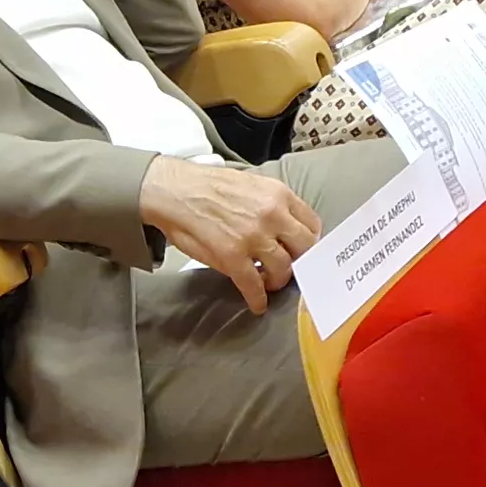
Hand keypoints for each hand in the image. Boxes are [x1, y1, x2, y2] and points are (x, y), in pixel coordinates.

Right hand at [139, 159, 323, 313]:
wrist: (173, 191)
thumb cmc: (208, 186)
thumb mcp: (252, 183)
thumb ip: (273, 203)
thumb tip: (287, 226)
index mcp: (278, 194)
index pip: (312, 223)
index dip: (308, 240)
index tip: (302, 249)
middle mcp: (272, 216)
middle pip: (304, 248)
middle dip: (299, 261)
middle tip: (291, 267)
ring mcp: (253, 238)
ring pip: (283, 269)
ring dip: (278, 280)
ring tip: (269, 283)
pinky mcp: (232, 258)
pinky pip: (254, 285)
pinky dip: (258, 299)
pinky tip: (257, 303)